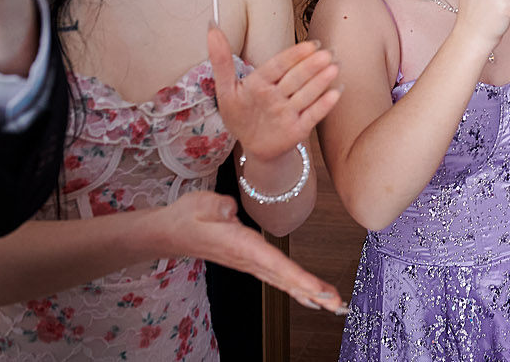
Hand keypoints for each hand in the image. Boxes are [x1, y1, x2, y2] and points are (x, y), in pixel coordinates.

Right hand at [156, 191, 346, 314]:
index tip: (319, 291)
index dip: (299, 278)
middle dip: (314, 293)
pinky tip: (311, 296)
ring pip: (284, 281)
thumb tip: (229, 210)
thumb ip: (218, 207)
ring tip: (334, 305)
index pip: (276, 265)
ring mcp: (250, 263)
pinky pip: (278, 276)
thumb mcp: (202, 204)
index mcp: (242, 246)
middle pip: (286, 279)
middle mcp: (249, 259)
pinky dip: (296, 286)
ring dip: (310, 293)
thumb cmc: (187, 216)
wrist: (170, 232)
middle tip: (339, 305)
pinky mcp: (250, 261)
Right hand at [209, 26, 341, 162]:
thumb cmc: (242, 112)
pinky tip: (337, 91)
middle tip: (328, 51)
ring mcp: (285, 117)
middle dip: (311, 66)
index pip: (275, 67)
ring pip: (306, 96)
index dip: (293, 55)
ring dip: (321, 81)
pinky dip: (326, 105)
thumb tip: (212, 27)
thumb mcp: (225, 88)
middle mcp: (271, 101)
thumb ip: (221, 59)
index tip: (311, 44)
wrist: (255, 148)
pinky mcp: (297, 132)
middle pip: (294, 80)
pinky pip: (313, 116)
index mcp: (254, 87)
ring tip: (335, 65)